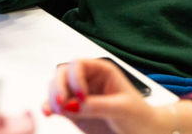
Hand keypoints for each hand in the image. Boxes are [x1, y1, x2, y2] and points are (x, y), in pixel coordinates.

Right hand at [44, 60, 191, 133]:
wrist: (143, 132)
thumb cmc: (139, 115)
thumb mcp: (122, 108)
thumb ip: (99, 105)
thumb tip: (76, 104)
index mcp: (102, 71)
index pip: (80, 64)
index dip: (75, 78)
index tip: (81, 96)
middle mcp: (89, 80)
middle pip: (64, 74)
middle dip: (58, 86)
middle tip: (61, 102)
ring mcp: (80, 95)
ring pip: (57, 88)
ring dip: (52, 97)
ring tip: (56, 110)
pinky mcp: (75, 110)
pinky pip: (57, 105)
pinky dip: (50, 107)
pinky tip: (48, 113)